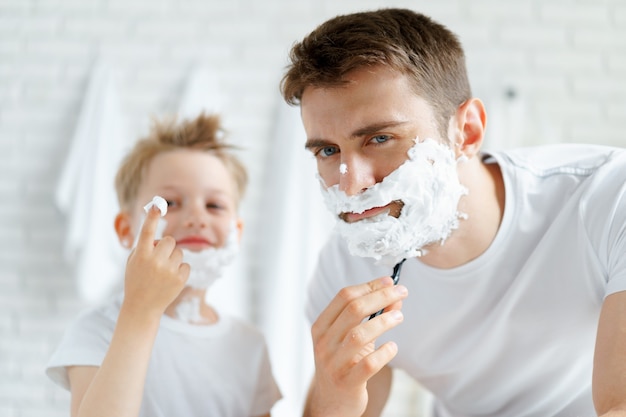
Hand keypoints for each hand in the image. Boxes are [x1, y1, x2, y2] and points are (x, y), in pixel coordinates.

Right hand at [122, 205, 189, 318]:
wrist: (142, 307)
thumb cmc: (136, 281)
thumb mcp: (133, 263)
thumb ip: (144, 247)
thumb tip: (160, 239)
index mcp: (141, 255)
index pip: (147, 232)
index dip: (151, 217)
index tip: (156, 205)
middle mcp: (154, 261)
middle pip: (169, 240)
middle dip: (166, 247)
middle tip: (160, 258)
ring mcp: (168, 270)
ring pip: (179, 252)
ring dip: (173, 258)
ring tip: (164, 272)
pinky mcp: (180, 279)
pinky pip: (186, 265)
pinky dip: (180, 270)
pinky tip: (170, 280)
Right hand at [306, 276, 406, 416]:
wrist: (331, 403)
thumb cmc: (343, 364)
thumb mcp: (351, 338)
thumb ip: (371, 317)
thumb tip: (394, 297)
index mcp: (321, 327)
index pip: (343, 297)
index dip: (369, 286)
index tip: (389, 281)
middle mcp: (324, 343)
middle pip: (353, 310)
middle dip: (380, 297)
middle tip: (401, 292)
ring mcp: (334, 363)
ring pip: (359, 335)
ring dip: (384, 321)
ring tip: (400, 316)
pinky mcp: (347, 383)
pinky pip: (369, 364)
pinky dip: (384, 353)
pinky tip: (393, 347)